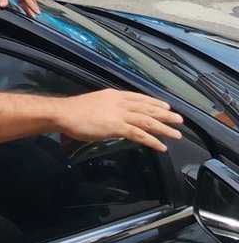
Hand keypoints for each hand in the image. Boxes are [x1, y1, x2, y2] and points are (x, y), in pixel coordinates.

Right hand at [54, 89, 182, 151]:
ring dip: (164, 128)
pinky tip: (162, 146)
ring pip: (148, 121)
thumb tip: (114, 117)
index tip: (165, 106)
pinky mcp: (118, 127)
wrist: (63, 113)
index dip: (154, 102)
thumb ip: (108, 109)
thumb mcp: (95, 103)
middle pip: (147, 108)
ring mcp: (119, 114)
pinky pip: (140, 135)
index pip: (139, 98)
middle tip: (179, 120)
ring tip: (176, 134)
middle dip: (165, 114)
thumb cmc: (74, 111)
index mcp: (114, 95)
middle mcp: (120, 102)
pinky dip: (153, 141)